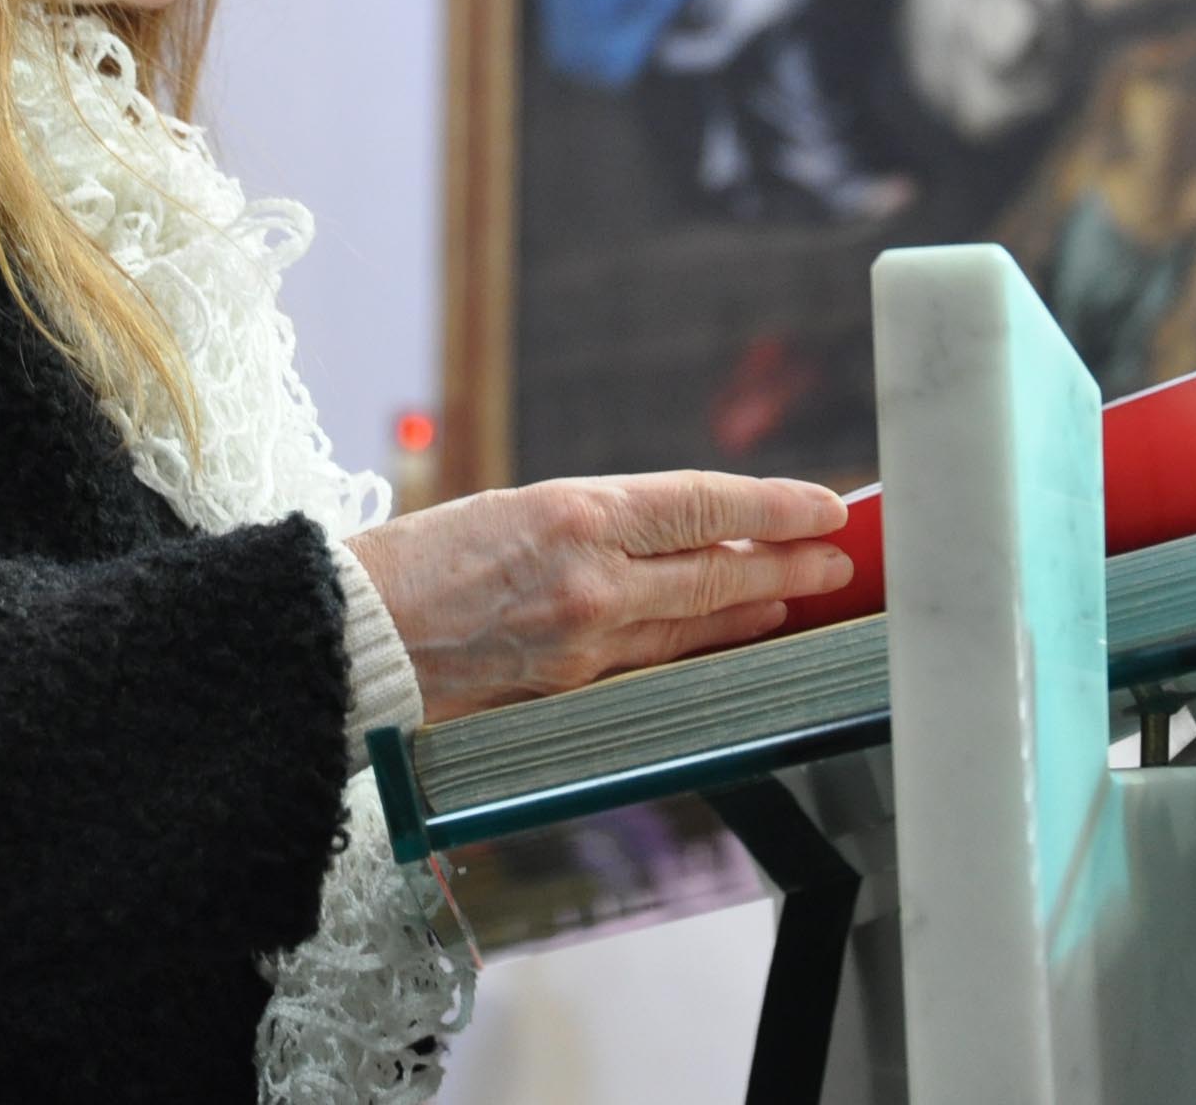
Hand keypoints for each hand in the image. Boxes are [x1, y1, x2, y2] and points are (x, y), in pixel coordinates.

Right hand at [343, 472, 852, 724]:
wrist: (358, 631)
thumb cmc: (427, 557)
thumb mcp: (523, 506)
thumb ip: (606, 523)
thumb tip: (687, 530)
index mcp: (577, 514)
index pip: (705, 504)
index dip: (775, 504)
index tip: (826, 505)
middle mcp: (591, 580)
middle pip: (719, 569)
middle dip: (788, 563)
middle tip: (837, 557)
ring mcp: (585, 644)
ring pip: (697, 623)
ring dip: (756, 606)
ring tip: (798, 593)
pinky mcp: (571, 691)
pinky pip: (655, 662)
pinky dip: (701, 644)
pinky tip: (730, 636)